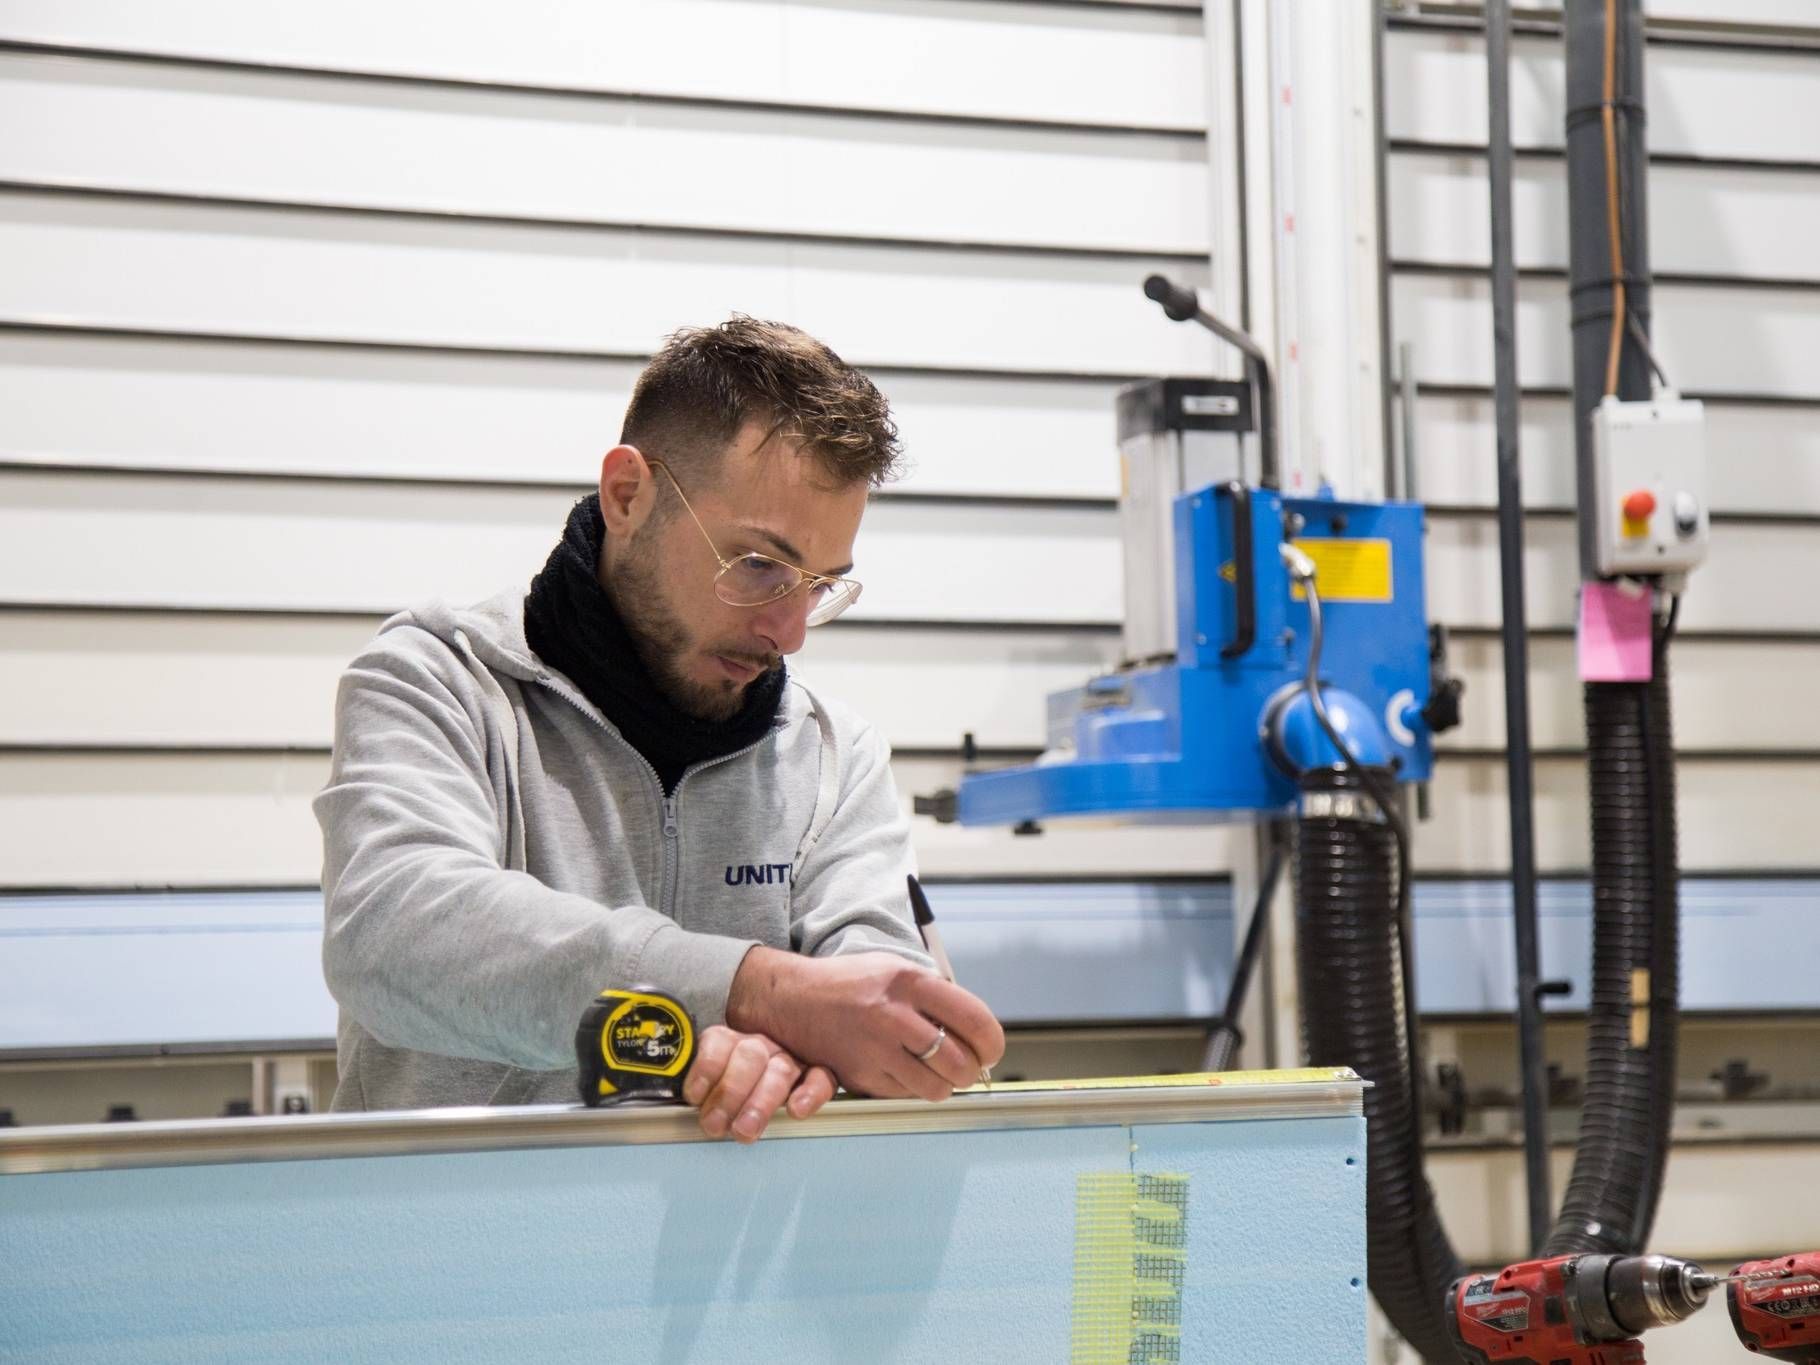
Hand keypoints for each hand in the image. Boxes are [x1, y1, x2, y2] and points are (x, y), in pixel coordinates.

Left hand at [681, 1025, 835, 1143]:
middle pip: (749, 1058)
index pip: (718, 1043)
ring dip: (761, 1101)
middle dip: (730, 1093)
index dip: (705, 1069)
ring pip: (781, 1070)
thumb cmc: (734, 1084)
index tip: (694, 1097)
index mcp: (731, 1041)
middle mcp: (762, 1045)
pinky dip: (810, 1093)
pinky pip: (821, 1078)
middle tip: (715, 1125)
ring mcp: (791, 1057)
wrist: (773, 1069)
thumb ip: (697, 1090)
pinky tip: (797, 1109)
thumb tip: (678, 1109)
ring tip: (745, 1129)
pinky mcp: (818, 1074)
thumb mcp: (707, 1081)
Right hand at [727, 949, 1005, 1101]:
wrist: (792, 998)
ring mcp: (875, 1047)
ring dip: (944, 1085)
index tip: (992, 1051)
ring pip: (935, 1087)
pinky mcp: (859, 1074)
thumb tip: (979, 1029)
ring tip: (938, 1073)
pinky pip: (905, 1095)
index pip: (974, 1019)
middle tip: (968, 1067)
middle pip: (959, 1061)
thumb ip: (936, 995)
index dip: (992, 1043)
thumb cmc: (852, 984)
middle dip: (971, 1071)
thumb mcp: (896, 970)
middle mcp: (893, 1014)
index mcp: (910, 981)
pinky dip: (913, 1089)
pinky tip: (906, 1071)